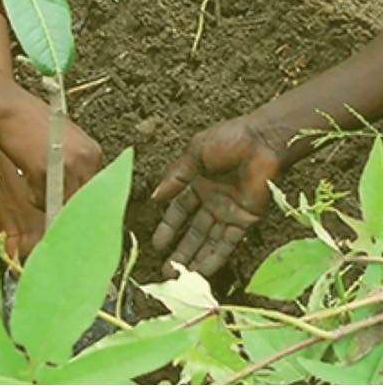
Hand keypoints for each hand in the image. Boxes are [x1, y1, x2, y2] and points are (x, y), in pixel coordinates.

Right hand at [0, 89, 102, 212]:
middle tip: (53, 200)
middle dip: (66, 202)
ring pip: (63, 203)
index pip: (95, 188)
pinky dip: (34, 196)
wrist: (9, 108)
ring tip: (36, 183)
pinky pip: (42, 200)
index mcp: (93, 151)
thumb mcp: (65, 138)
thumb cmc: (31, 120)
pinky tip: (28, 178)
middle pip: (82, 199)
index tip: (69, 203)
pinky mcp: (44, 172)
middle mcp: (84, 159)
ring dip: (49, 200)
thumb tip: (77, 191)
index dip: (79, 198)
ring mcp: (66, 166)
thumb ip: (75, 162)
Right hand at [152, 116, 282, 276]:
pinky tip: (203, 272)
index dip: (168, 228)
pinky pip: (228, 242)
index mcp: (197, 183)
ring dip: (195, 259)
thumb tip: (155, 198)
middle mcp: (212, 201)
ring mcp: (229, 212)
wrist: (263, 140)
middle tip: (166, 272)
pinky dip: (216, 257)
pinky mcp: (246, 219)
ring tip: (181, 278)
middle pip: (192, 231)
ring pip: (208, 241)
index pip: (179, 211)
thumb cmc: (228, 139)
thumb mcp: (195, 153)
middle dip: (180, 250)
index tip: (156, 245)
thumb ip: (176, 178)